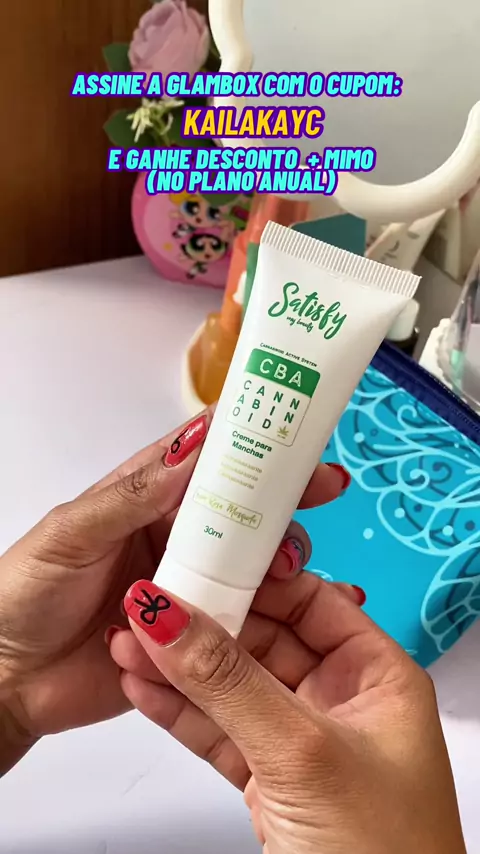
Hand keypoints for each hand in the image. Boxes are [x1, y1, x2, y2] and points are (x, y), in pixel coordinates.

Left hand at [0, 409, 347, 764]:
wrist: (7, 681)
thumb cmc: (23, 595)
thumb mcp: (72, 534)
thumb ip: (131, 496)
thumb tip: (191, 449)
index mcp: (142, 499)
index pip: (201, 458)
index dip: (248, 440)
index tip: (292, 432)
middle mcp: (170, 536)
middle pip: (238, 509)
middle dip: (282, 498)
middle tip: (322, 489)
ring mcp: (185, 585)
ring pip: (248, 561)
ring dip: (280, 556)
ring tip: (295, 564)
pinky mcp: (194, 633)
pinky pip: (241, 617)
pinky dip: (273, 611)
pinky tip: (302, 607)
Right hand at [115, 576, 465, 853]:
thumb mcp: (303, 752)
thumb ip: (231, 684)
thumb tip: (174, 621)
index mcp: (376, 676)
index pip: (310, 601)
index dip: (254, 579)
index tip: (202, 561)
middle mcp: (340, 701)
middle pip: (262, 640)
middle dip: (203, 625)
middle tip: (151, 603)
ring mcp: (299, 741)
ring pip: (231, 687)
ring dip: (178, 667)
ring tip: (129, 641)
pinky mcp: (267, 780)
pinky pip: (217, 731)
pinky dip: (178, 712)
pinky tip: (143, 687)